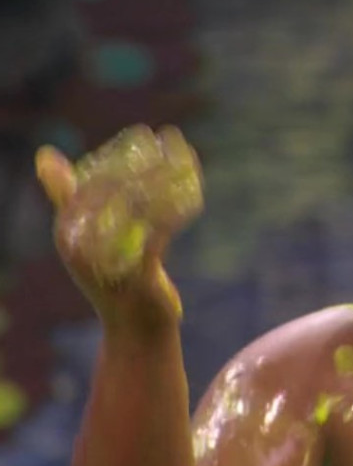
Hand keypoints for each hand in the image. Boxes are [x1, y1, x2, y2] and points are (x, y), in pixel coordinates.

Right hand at [35, 125, 202, 330]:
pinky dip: (178, 208)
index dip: (118, 152)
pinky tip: (196, 193)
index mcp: (68, 231)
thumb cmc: (115, 280)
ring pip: (140, 204)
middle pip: (115, 187)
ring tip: (187, 154)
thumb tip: (44, 155)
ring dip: (168, 175)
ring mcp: (108, 260)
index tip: (143, 133)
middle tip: (171, 136)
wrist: (137, 332)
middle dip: (147, 157)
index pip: (91, 180)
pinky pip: (160, 231)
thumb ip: (69, 197)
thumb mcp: (89, 237)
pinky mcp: (138, 274)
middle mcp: (81, 244)